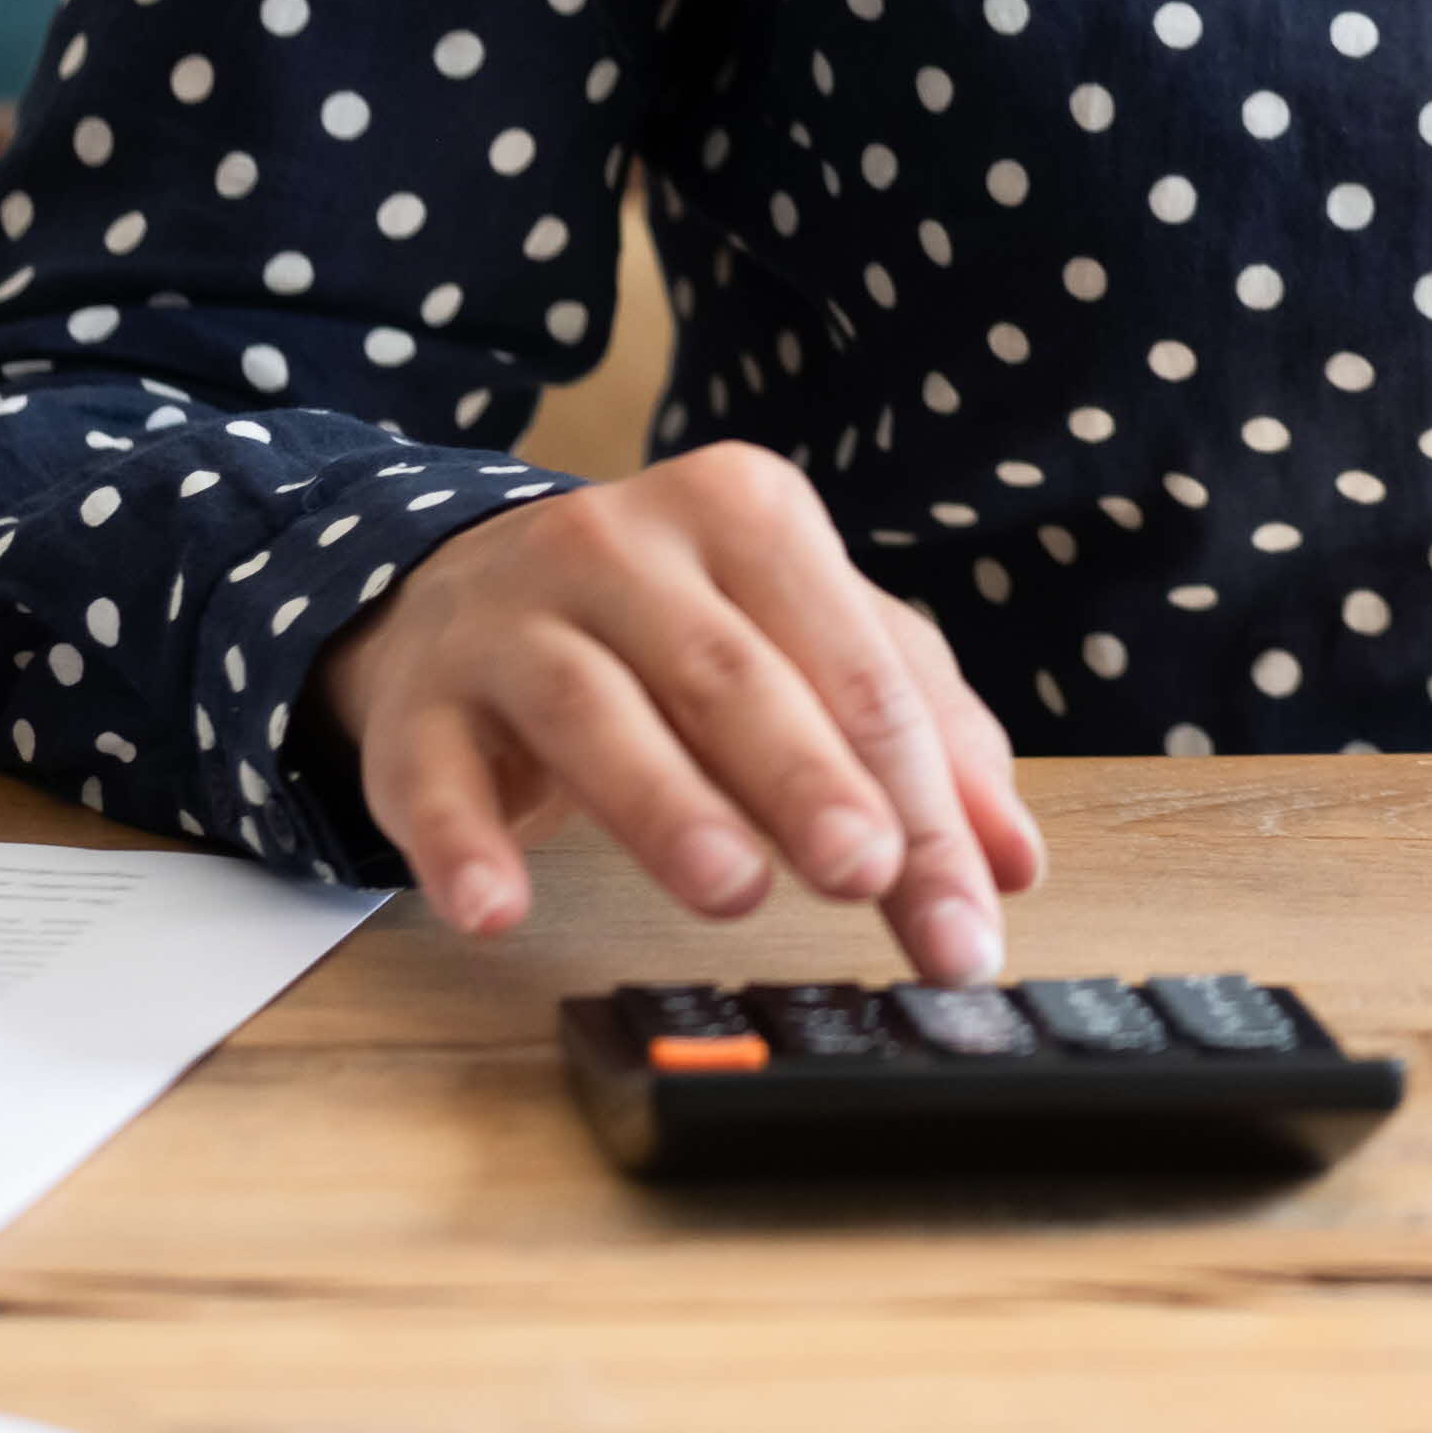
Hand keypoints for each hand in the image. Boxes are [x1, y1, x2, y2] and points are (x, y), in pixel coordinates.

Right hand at [312, 443, 1043, 977]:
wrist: (467, 591)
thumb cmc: (677, 629)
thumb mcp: (808, 646)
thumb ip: (921, 737)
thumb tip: (1013, 863)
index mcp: (748, 513)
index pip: (857, 666)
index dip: (921, 799)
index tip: (968, 919)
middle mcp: (624, 543)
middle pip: (733, 674)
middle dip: (808, 781)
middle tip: (868, 877)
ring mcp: (511, 617)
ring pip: (593, 708)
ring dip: (665, 804)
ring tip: (732, 890)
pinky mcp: (418, 701)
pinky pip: (434, 773)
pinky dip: (463, 843)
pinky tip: (496, 909)